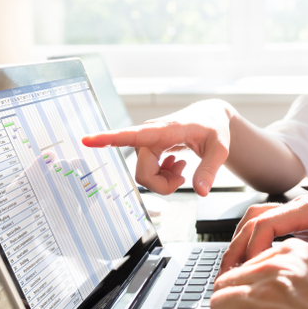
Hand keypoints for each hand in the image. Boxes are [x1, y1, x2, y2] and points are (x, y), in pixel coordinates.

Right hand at [82, 100, 231, 195]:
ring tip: (182, 167)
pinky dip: (162, 176)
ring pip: (145, 176)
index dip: (109, 138)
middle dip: (164, 184)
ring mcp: (147, 143)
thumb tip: (201, 191)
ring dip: (164, 179)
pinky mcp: (147, 148)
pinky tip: (175, 164)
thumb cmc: (214, 128)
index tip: (87, 139)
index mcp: (165, 130)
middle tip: (184, 176)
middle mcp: (150, 135)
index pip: (133, 134)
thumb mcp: (219, 149)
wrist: (210, 118)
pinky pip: (147, 173)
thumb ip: (209, 169)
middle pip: (144, 174)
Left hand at [212, 239, 307, 308]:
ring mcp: (266, 297)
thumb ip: (301, 273)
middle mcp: (275, 268)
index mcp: (292, 250)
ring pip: (220, 305)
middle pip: (226, 282)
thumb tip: (283, 292)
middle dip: (235, 305)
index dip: (251, 289)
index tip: (259, 304)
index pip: (249, 264)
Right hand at [219, 195, 307, 273]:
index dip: (252, 248)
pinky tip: (254, 264)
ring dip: (242, 241)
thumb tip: (301, 278)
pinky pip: (270, 227)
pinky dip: (255, 242)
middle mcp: (300, 207)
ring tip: (233, 270)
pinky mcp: (303, 221)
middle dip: (236, 245)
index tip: (249, 273)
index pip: (266, 223)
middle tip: (226, 274)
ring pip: (258, 219)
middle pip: (253, 218)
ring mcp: (300, 213)